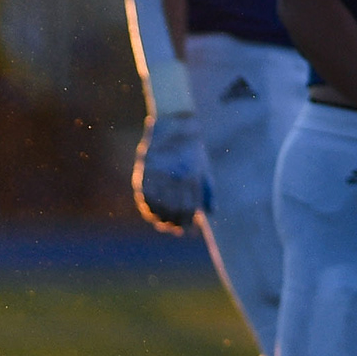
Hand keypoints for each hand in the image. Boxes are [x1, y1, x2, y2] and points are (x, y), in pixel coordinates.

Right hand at [134, 110, 208, 231]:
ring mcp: (159, 176)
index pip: (189, 209)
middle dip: (175, 224)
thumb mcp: (204, 167)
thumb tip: (211, 212)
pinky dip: (148, 209)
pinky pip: (145, 198)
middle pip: (174, 211)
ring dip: (161, 220)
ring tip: (164, 224)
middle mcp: (175, 178)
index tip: (187, 230)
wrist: (173, 125)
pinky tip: (153, 214)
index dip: (187, 222)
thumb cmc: (192, 148)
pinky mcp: (145, 173)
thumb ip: (208, 190)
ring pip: (158, 208)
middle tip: (176, 229)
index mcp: (192, 178)